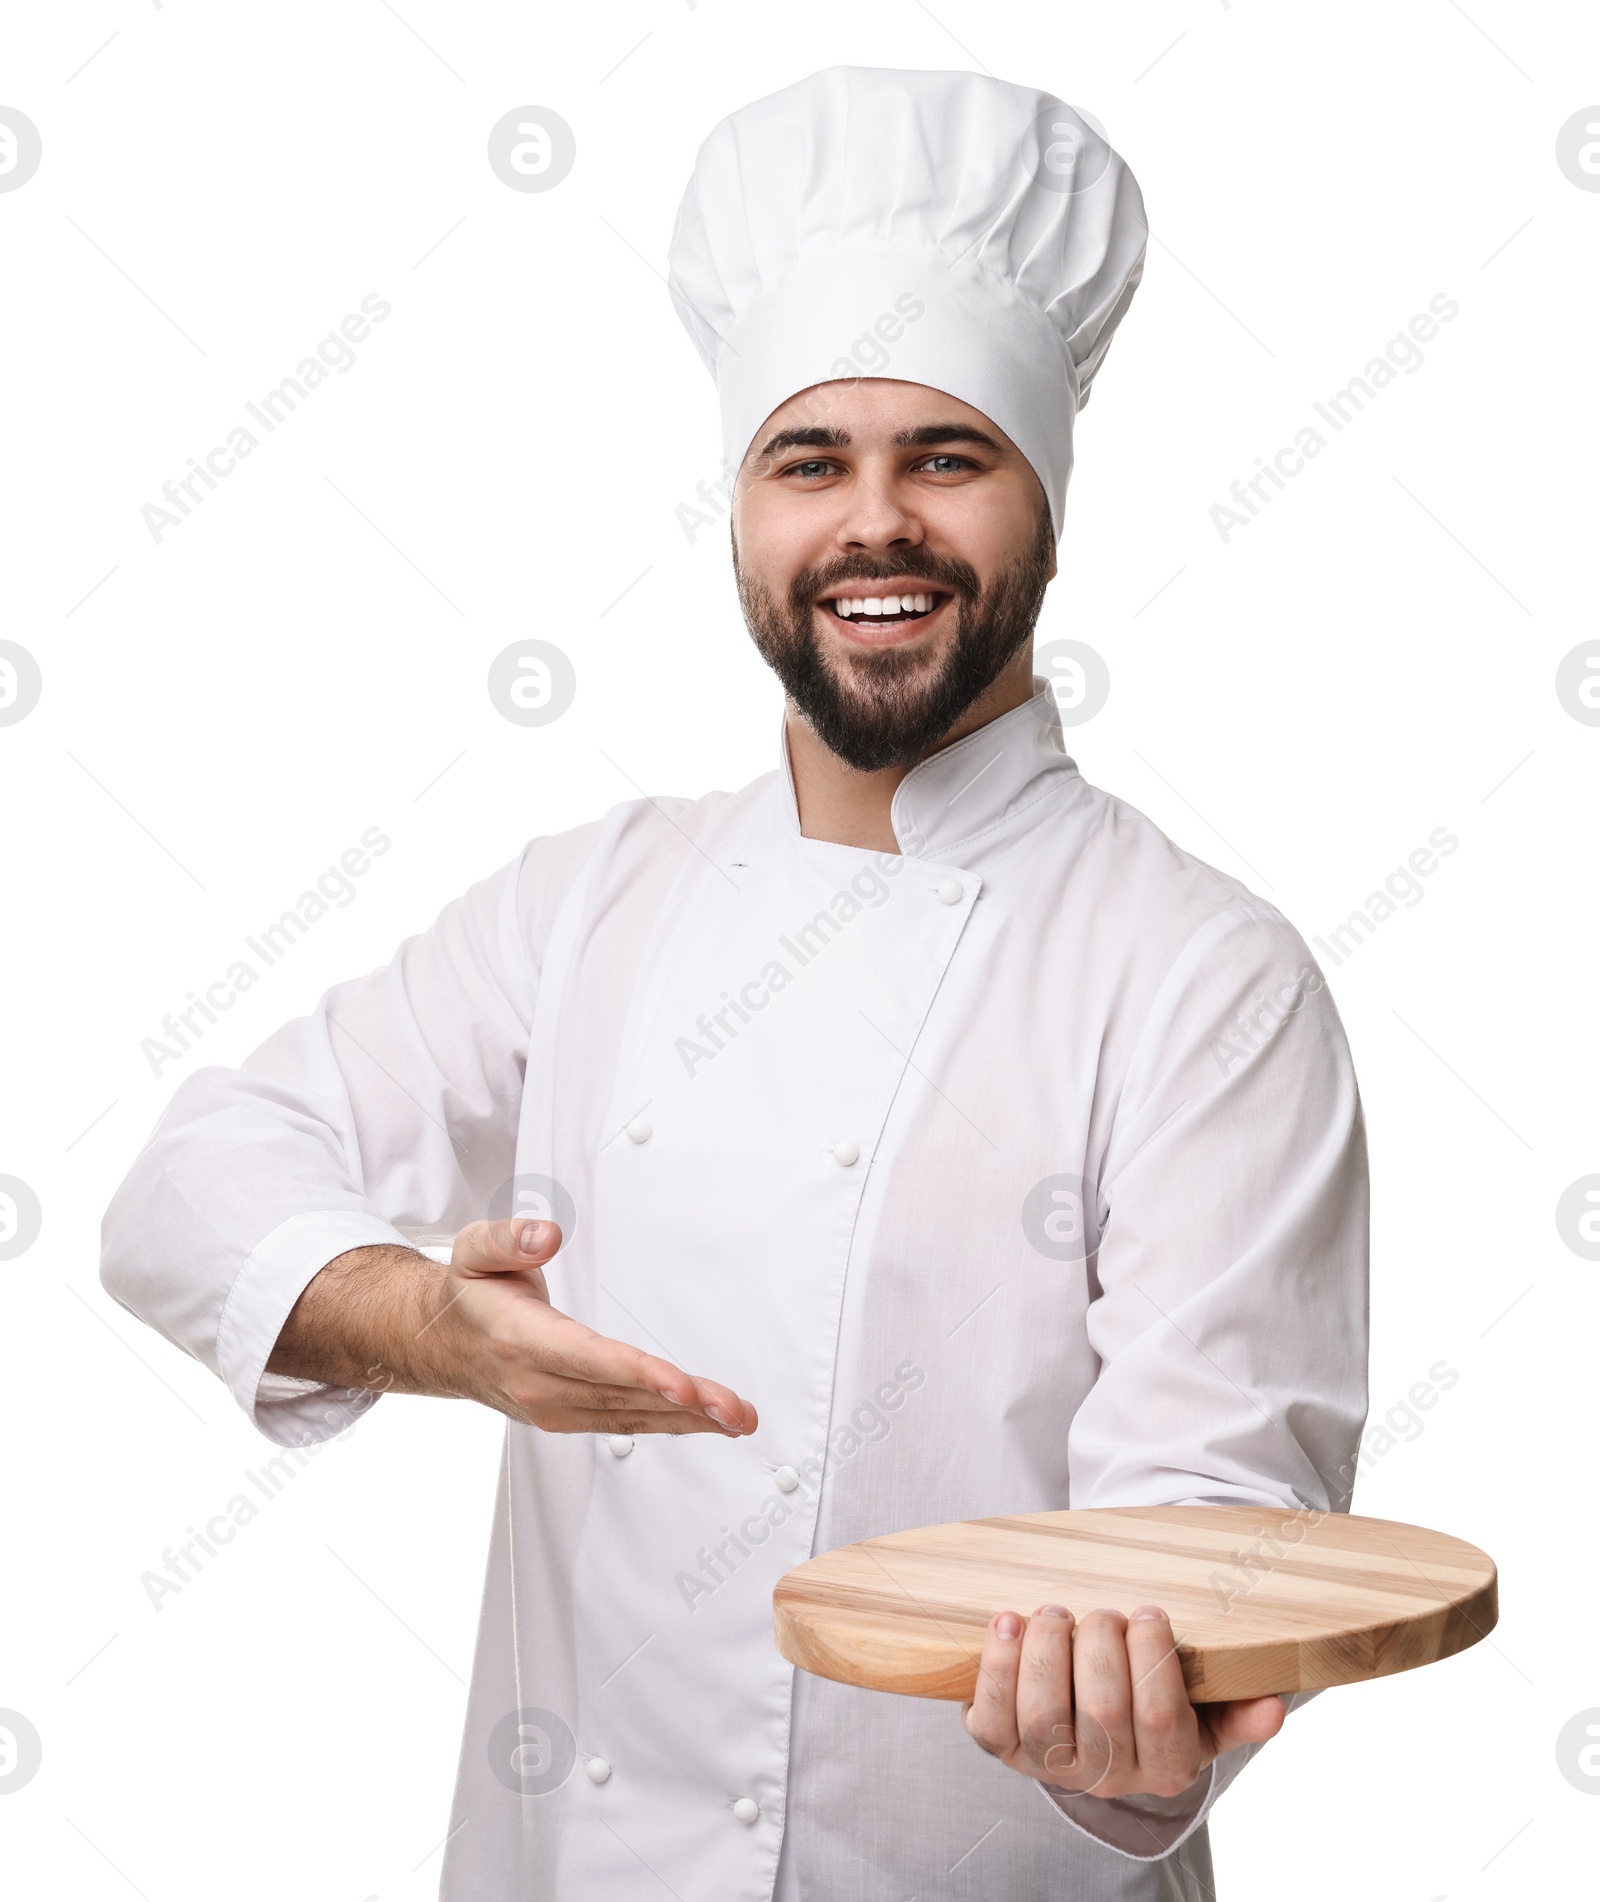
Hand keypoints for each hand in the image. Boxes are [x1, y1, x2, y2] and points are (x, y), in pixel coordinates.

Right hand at [438, 1217, 758, 1436]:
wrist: (444, 1344)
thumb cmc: (470, 1293)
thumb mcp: (474, 1250)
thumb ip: (508, 1237)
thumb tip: (547, 1233)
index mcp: (519, 1339)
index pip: (588, 1360)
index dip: (638, 1374)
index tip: (681, 1384)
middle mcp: (538, 1384)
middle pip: (621, 1396)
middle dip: (684, 1404)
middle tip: (734, 1410)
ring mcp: (554, 1408)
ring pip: (630, 1417)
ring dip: (689, 1421)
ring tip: (737, 1419)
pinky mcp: (570, 1418)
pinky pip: (626, 1425)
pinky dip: (670, 1424)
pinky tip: (707, 1423)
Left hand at [962, 1604, 1284, 1799]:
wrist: (1089, 1723)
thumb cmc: (1152, 1702)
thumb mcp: (1205, 1711)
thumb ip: (1238, 1711)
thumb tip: (1273, 1707)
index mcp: (1167, 1766)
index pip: (1162, 1716)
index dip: (1152, 1655)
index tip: (1148, 1612)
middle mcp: (1107, 1776)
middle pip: (1101, 1712)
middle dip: (1101, 1642)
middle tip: (1105, 1612)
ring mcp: (1049, 1765)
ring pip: (1042, 1715)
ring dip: (1048, 1649)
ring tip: (1058, 1614)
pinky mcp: (1001, 1746)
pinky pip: (990, 1719)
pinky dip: (995, 1664)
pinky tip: (1010, 1623)